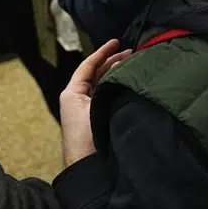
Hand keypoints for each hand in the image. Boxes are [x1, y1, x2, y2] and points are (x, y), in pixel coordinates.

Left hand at [59, 39, 131, 166]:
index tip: (118, 41)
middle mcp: (79, 99)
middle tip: (133, 53)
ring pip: (104, 84)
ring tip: (135, 65)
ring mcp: (89, 110)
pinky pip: (109, 96)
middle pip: (97, 74)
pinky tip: (132, 84)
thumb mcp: (93, 104)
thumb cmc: (87, 135)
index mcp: (72, 93)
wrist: (88, 166)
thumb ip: (107, 84)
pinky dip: (119, 87)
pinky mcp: (99, 119)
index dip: (103, 52)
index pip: (88, 66)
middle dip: (113, 61)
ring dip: (118, 74)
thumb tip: (123, 67)